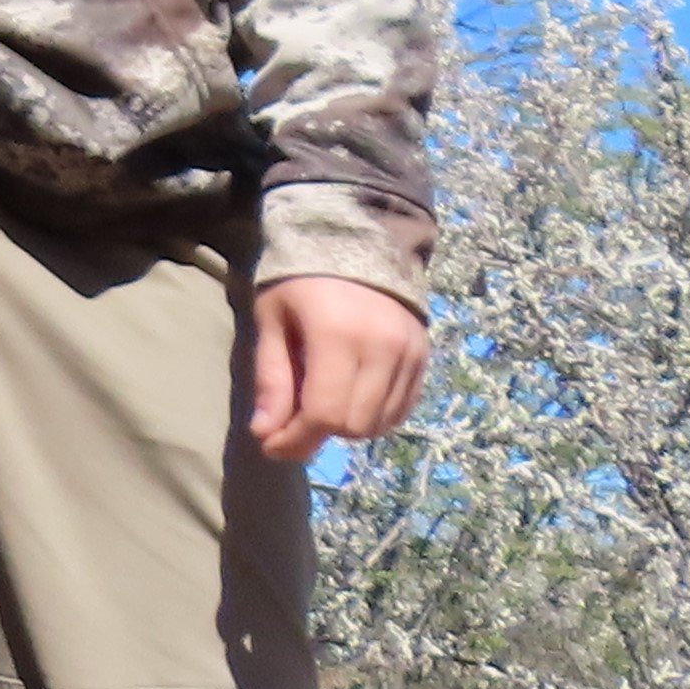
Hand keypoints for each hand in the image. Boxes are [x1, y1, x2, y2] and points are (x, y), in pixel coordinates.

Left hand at [250, 274, 427, 462]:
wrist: (354, 242)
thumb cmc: (299, 281)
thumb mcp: (272, 321)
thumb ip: (272, 378)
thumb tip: (265, 434)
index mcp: (336, 335)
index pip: (325, 414)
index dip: (296, 440)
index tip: (270, 446)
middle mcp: (382, 348)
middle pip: (354, 425)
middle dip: (318, 433)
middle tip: (292, 422)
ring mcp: (410, 354)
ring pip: (380, 424)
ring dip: (346, 427)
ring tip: (320, 404)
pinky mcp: (424, 358)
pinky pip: (401, 410)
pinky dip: (373, 416)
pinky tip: (350, 398)